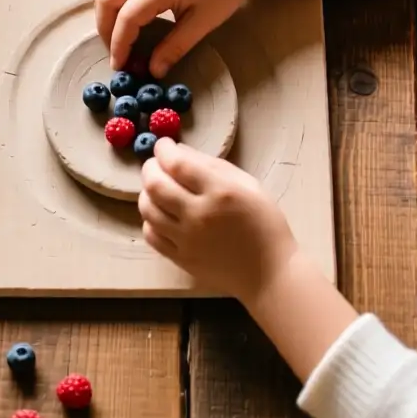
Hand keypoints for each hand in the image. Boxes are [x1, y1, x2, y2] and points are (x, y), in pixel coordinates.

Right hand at [95, 0, 252, 73]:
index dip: (119, 45)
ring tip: (115, 30)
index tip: (120, 66)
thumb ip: (175, 47)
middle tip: (114, 50)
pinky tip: (122, 7)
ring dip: (105, 8)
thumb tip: (153, 71)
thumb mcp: (202, 23)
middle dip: (104, 27)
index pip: (127, 18)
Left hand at [138, 140, 298, 300]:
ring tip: (157, 188)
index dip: (164, 150)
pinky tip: (161, 214)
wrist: (270, 272)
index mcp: (220, 192)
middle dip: (149, 168)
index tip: (163, 145)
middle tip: (155, 164)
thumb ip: (212, 165)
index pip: (178, 164)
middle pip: (156, 185)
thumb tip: (179, 151)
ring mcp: (187, 240)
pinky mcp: (181, 259)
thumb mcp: (247, 184)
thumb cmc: (264, 222)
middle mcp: (199, 215)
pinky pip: (152, 235)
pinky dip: (150, 220)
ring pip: (149, 210)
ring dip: (147, 193)